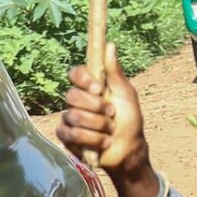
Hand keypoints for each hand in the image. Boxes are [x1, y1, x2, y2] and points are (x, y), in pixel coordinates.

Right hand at [55, 46, 160, 196]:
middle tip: (112, 114)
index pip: (75, 73)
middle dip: (96, 108)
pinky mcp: (66, 136)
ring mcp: (70, 119)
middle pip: (72, 96)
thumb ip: (115, 73)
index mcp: (92, 88)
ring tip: (110, 131)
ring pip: (73, 116)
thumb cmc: (130, 121)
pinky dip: (91, 139)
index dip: (83, 80)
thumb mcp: (126, 95)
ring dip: (98, 126)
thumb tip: (110, 45)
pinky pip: (69, 133)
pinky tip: (102, 143)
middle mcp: (78, 101)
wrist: (128, 150)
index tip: (98, 88)